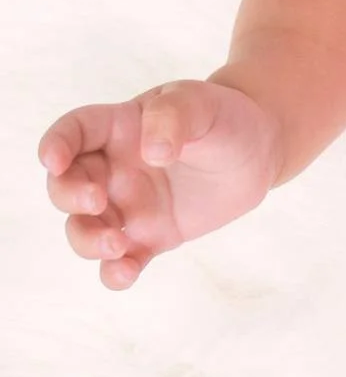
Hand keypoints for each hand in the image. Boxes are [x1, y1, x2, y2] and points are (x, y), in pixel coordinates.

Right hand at [38, 80, 281, 290]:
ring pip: (85, 229)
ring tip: (117, 245)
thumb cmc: (224, 117)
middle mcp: (115, 169)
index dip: (55, 144)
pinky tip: (125, 273)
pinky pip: (122, 260)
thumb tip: (152, 154)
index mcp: (120, 127)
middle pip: (67, 185)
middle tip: (97, 201)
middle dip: (68, 196)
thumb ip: (173, 118)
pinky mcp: (150, 237)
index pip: (74, 132)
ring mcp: (129, 205)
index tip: (53, 161)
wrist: (259, 150)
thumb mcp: (201, 103)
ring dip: (87, 241)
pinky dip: (115, 272)